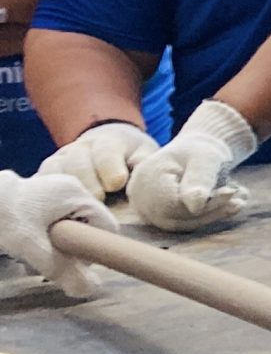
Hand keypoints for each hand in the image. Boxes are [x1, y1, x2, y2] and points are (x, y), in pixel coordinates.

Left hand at [0, 171, 115, 297]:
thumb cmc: (3, 219)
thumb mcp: (32, 248)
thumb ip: (62, 269)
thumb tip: (91, 289)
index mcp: (75, 193)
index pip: (106, 226)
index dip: (94, 250)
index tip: (71, 263)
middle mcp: (70, 187)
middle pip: (88, 227)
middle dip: (70, 249)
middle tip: (47, 262)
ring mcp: (54, 189)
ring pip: (71, 225)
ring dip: (56, 245)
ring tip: (31, 256)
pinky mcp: (40, 196)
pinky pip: (55, 220)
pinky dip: (46, 236)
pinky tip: (26, 245)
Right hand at [39, 122, 155, 200]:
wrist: (109, 147)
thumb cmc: (131, 158)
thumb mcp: (145, 155)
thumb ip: (145, 163)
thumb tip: (145, 175)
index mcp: (108, 141)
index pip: (106, 150)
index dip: (110, 166)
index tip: (117, 183)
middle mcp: (80, 148)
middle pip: (77, 162)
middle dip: (87, 181)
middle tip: (97, 200)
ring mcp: (60, 160)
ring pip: (55, 171)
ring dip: (64, 190)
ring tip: (75, 210)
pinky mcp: (47, 175)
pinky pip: (40, 183)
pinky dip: (44, 196)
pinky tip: (53, 211)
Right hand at [125, 101, 256, 232]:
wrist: (193, 152)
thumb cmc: (199, 150)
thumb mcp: (205, 157)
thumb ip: (200, 179)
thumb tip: (195, 206)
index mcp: (146, 178)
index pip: (173, 204)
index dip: (205, 204)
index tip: (232, 192)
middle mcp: (140, 198)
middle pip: (176, 217)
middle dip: (212, 211)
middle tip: (239, 200)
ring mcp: (146, 210)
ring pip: (182, 223)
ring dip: (213, 215)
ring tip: (239, 202)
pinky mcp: (159, 217)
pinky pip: (184, 223)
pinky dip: (209, 216)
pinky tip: (230, 206)